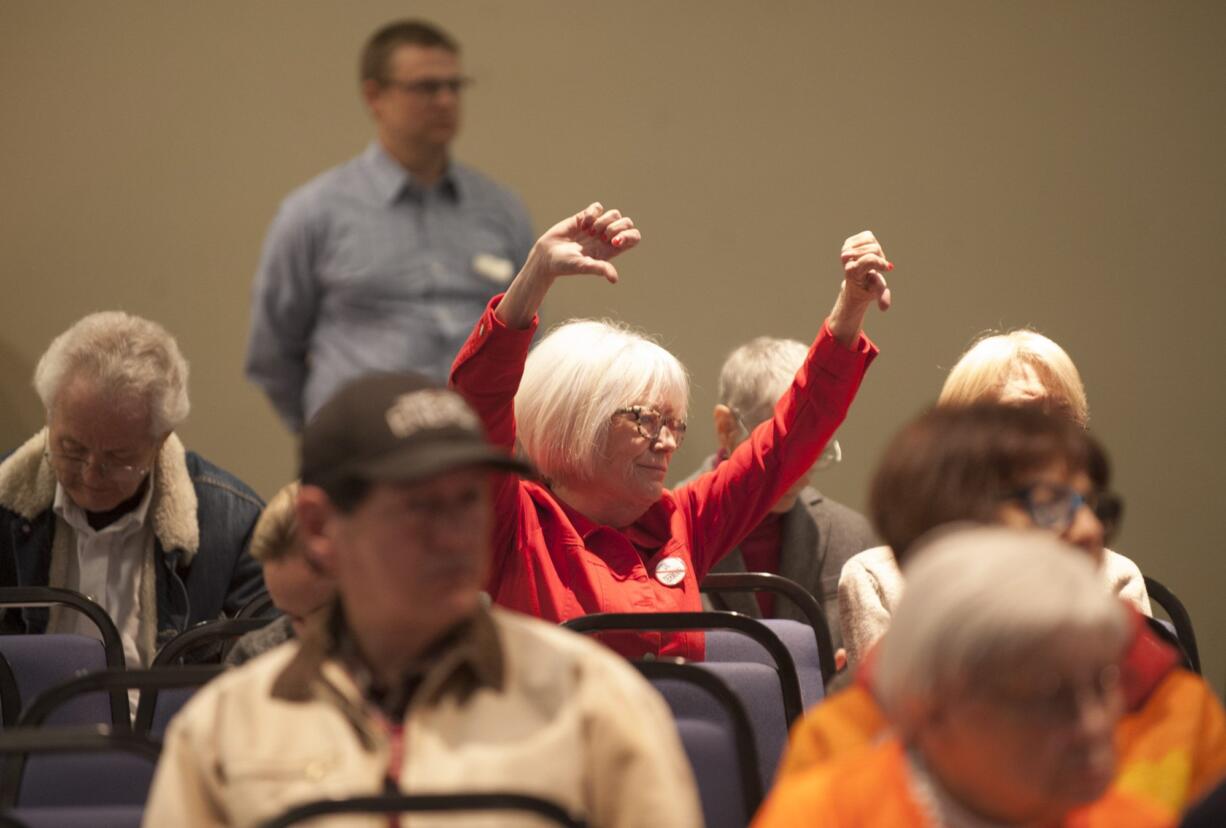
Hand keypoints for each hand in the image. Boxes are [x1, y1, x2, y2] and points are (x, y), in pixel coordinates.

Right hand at [496, 202, 641, 327]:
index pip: (633, 238)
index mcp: (611, 250)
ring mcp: (597, 226)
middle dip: (618, 226)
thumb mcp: (583, 267)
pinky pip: (598, 207)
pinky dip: (592, 213)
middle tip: (602, 236)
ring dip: (604, 220)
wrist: (546, 256)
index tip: (615, 241)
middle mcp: (606, 238)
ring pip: (615, 214)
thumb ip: (599, 269)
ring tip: (589, 231)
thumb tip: (614, 279)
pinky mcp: (585, 217)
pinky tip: (582, 224)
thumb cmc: (565, 265)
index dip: (629, 236)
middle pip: (627, 223)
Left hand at [828, 230, 893, 345]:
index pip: (870, 259)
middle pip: (874, 249)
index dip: (881, 262)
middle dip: (880, 257)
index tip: (887, 268)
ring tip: (872, 261)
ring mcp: (846, 249)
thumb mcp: (877, 292)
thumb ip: (882, 297)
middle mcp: (846, 260)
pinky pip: (867, 236)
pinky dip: (871, 243)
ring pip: (871, 241)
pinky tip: (867, 252)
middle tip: (876, 267)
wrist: (857, 281)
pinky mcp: (848, 242)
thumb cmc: (868, 287)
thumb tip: (884, 308)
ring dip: (876, 251)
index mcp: (852, 272)